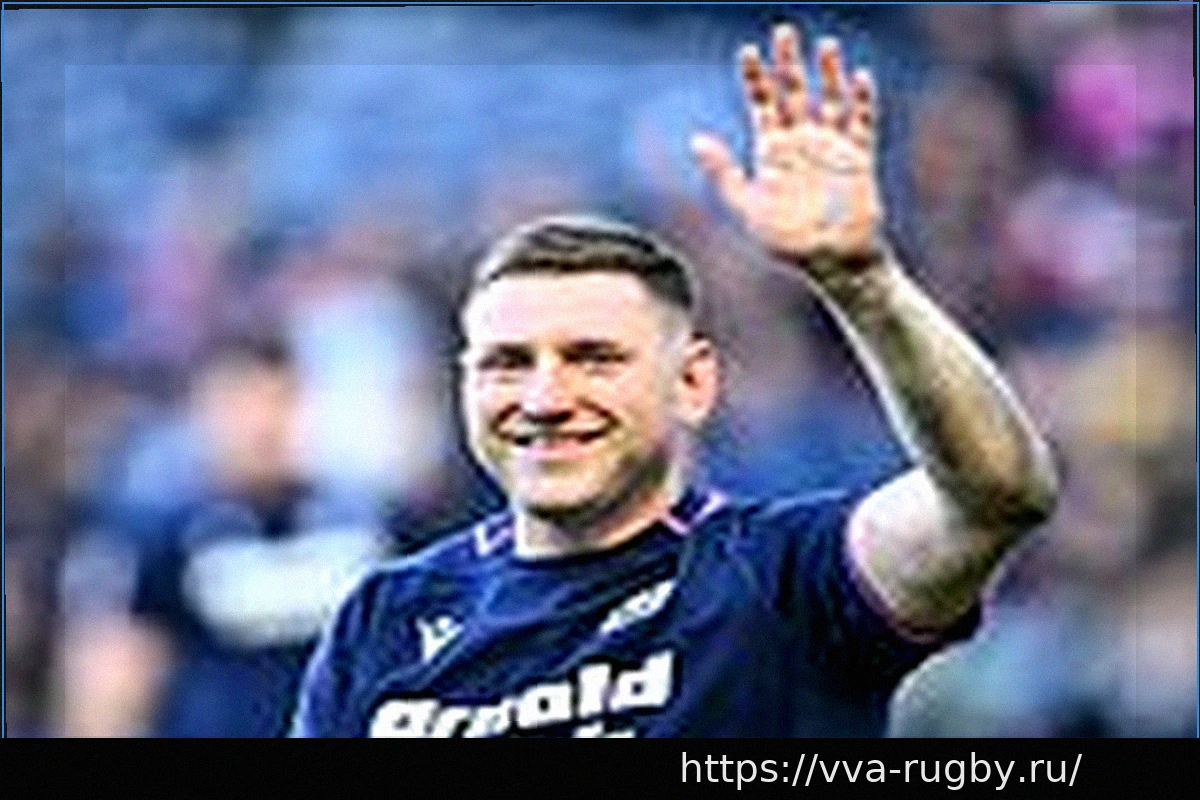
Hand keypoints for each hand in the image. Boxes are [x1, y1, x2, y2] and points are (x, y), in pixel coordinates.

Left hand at [692, 25, 883, 274]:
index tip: (748, 51)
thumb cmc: (787, 242)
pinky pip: (862, 122)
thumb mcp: (747, 207)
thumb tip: (696, 140)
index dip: (755, 77)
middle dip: (788, 62)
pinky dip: (861, 100)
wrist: (831, 263)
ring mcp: (831, 147)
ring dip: (828, 73)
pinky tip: (859, 78)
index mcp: (772, 151)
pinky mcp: (858, 157)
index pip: (762, 103)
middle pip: (794, 92)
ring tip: (826, 44)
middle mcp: (801, 142)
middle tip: (783, 30)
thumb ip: (724, 173)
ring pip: (830, 99)